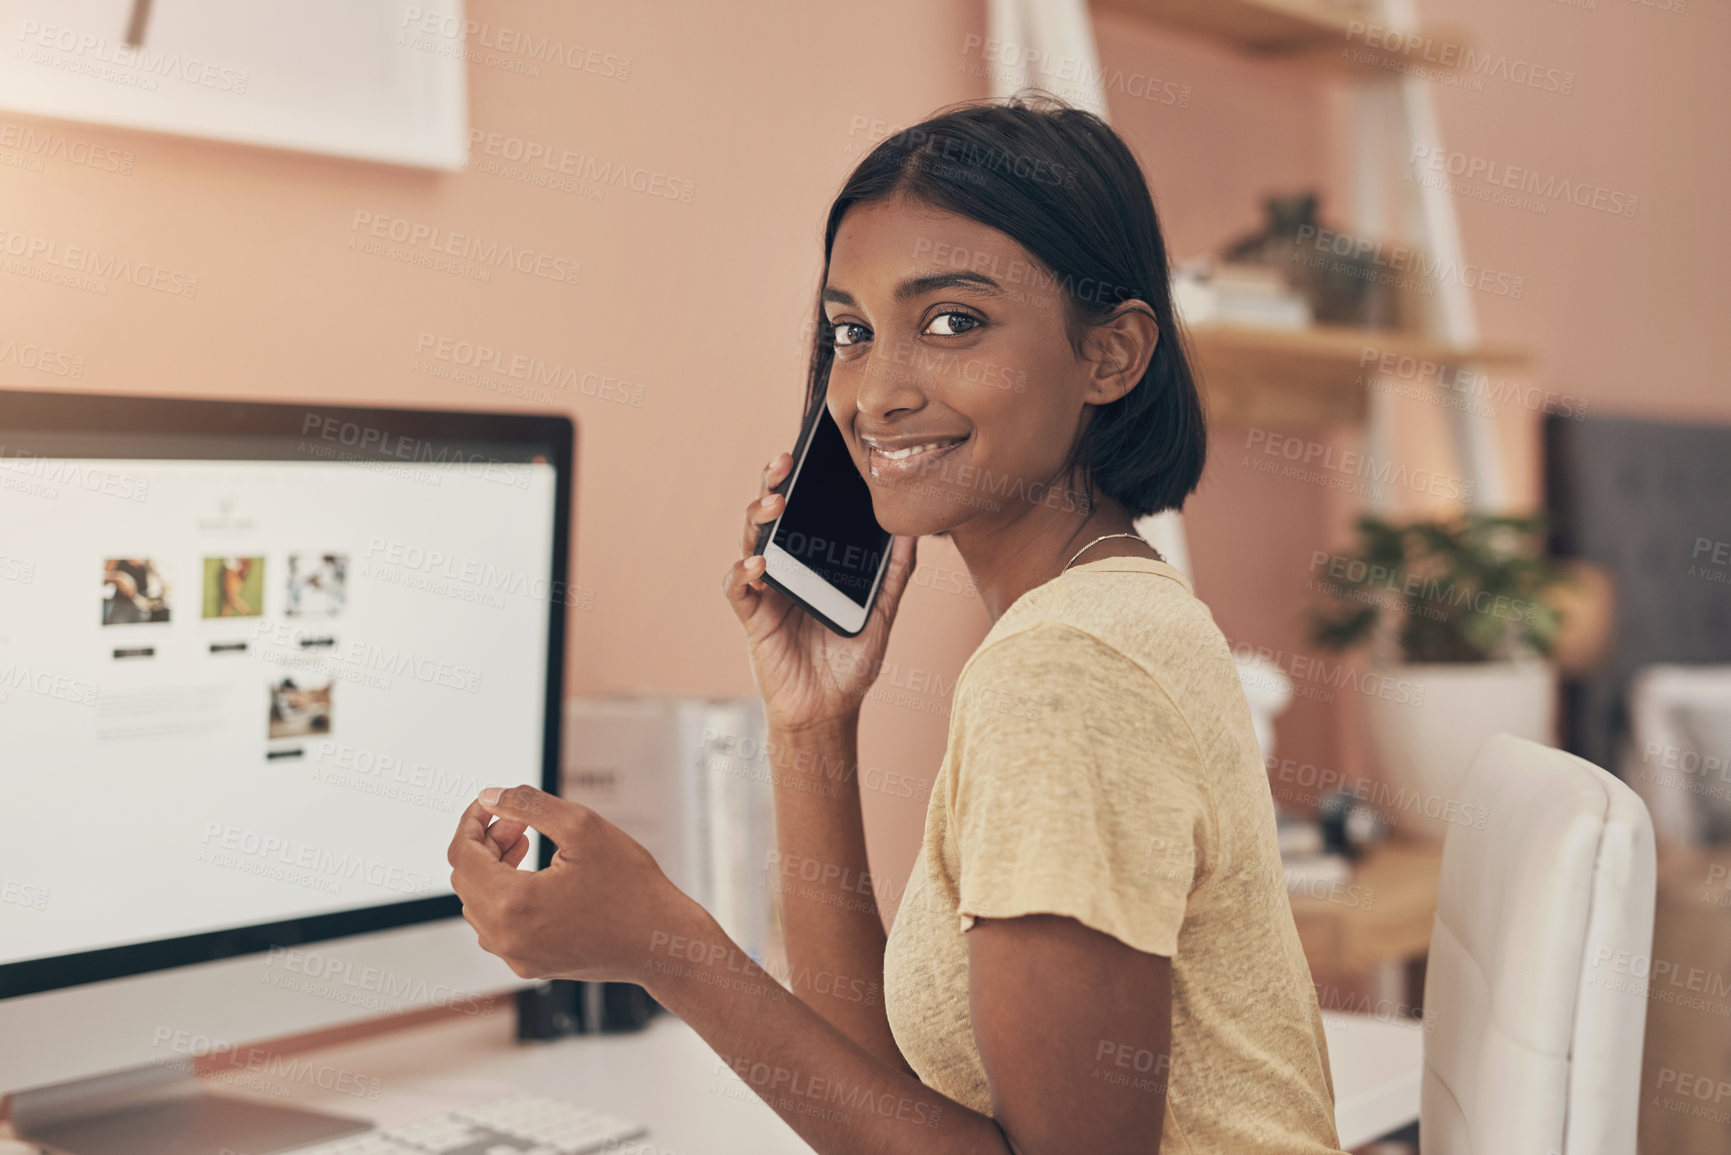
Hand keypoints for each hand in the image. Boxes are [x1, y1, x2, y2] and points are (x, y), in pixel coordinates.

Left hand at [447, 785, 698, 982]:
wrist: (660, 942)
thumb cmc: (631, 888)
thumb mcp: (583, 828)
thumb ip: (529, 805)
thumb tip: (491, 796)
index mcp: (512, 903)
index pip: (462, 854)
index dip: (471, 821)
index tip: (491, 805)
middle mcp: (505, 937)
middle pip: (466, 878)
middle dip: (485, 842)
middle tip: (518, 822)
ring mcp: (516, 956)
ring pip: (479, 903)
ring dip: (493, 868)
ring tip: (526, 844)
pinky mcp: (529, 964)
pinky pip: (498, 926)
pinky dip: (505, 895)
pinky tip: (536, 876)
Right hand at [723, 449, 919, 732]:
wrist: (829, 710)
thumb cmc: (850, 662)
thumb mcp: (881, 613)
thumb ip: (894, 573)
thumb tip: (913, 529)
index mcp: (812, 561)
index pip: (802, 512)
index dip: (801, 481)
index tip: (811, 453)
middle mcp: (785, 569)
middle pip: (771, 517)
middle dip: (773, 484)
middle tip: (784, 463)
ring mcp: (766, 591)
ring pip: (750, 541)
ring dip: (759, 519)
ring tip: (776, 503)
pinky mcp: (753, 618)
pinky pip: (739, 588)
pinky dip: (745, 572)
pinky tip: (759, 564)